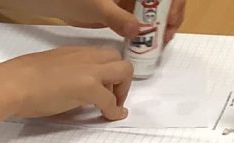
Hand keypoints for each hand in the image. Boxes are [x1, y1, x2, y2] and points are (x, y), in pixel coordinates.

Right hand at [0, 45, 134, 120]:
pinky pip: (111, 100)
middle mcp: (84, 57)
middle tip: (112, 97)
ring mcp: (89, 71)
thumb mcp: (43, 70)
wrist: (10, 85)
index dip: (106, 71)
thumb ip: (58, 75)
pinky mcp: (89, 88)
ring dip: (123, 90)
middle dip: (120, 79)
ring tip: (113, 107)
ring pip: (124, 72)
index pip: (101, 56)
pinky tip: (111, 117)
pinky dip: (114, 110)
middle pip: (118, 60)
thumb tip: (61, 89)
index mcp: (72, 53)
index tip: (103, 85)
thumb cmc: (16, 81)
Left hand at [30, 0, 184, 43]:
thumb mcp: (100, 7)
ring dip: (157, 29)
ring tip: (157, 46)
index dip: (174, 7)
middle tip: (165, 39)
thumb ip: (119, 18)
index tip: (171, 22)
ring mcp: (131, 4)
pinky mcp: (123, 15)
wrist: (59, 3)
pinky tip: (143, 47)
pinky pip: (139, 23)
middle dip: (168, 20)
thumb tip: (138, 30)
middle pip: (162, 5)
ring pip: (153, 15)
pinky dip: (143, 34)